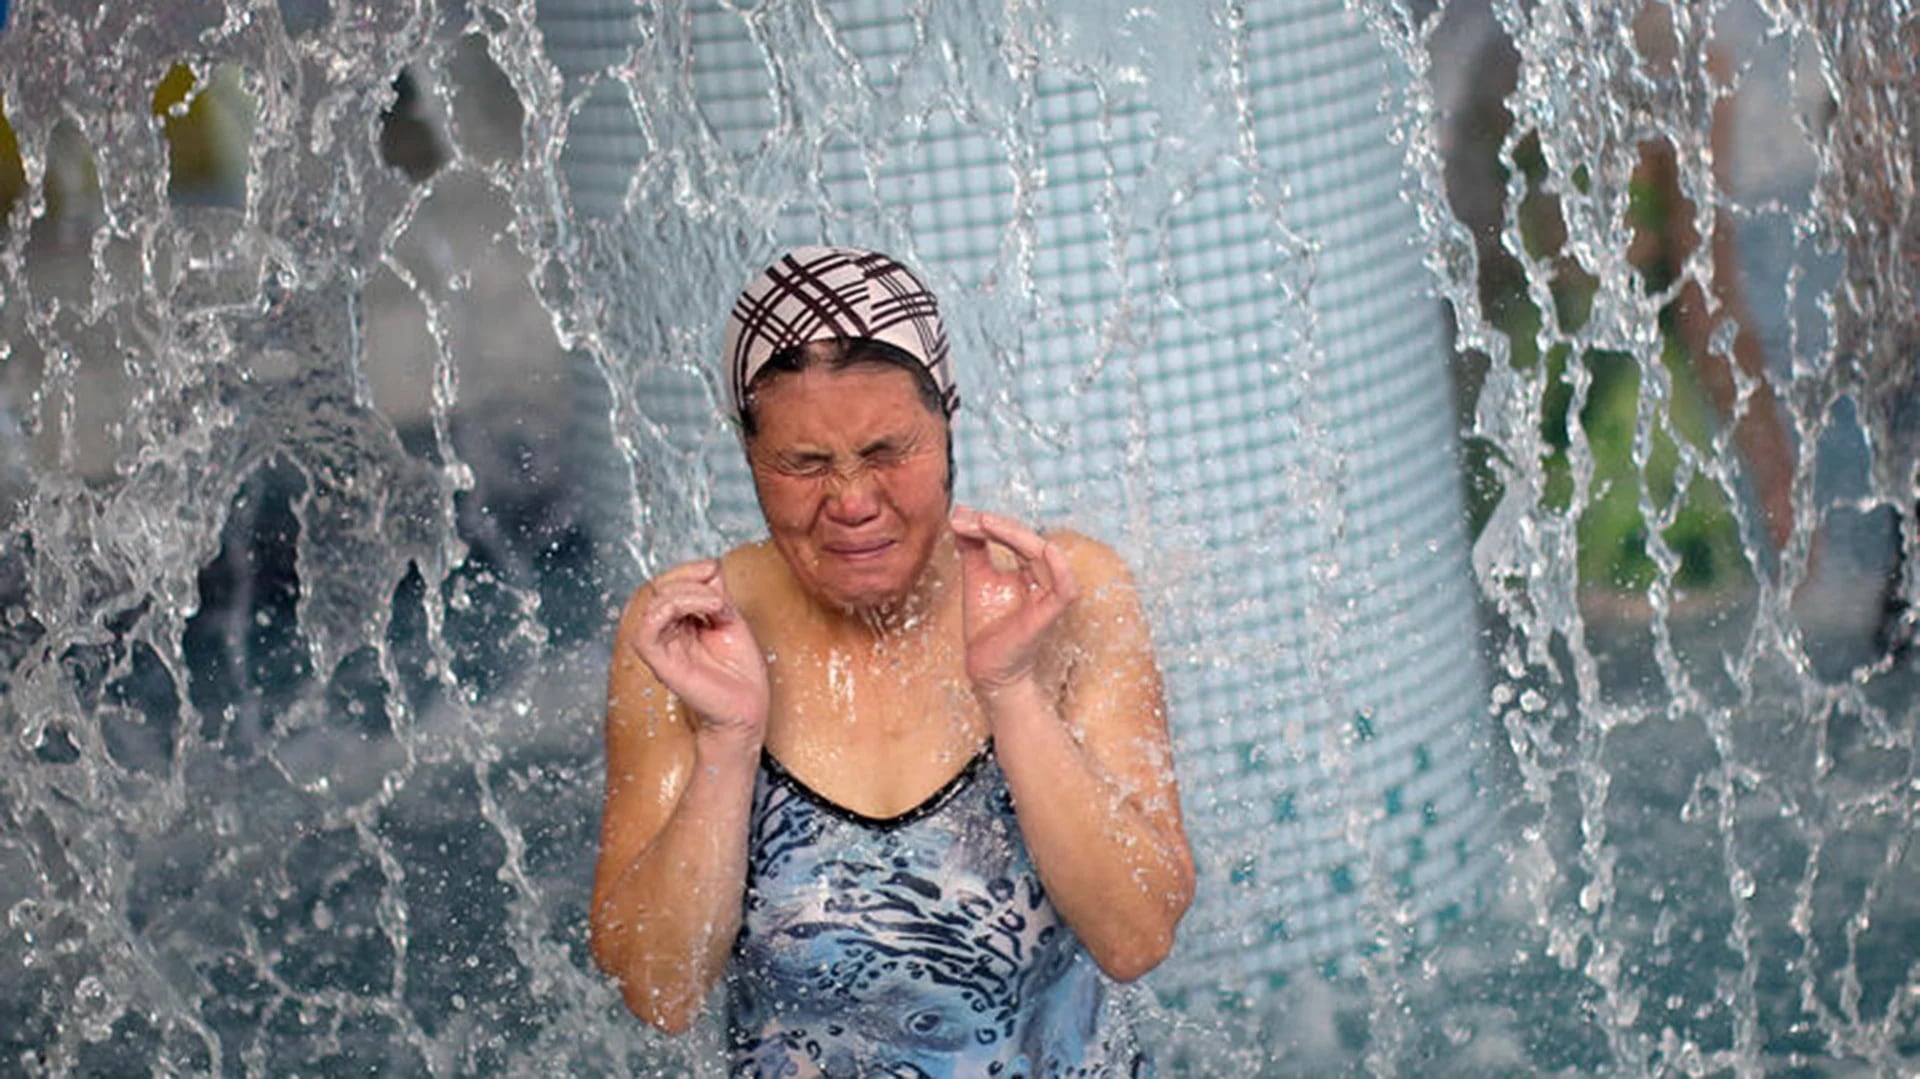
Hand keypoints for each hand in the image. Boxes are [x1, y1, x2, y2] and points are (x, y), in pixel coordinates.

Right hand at [631, 560, 768, 740]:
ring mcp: (661, 647)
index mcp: (678, 622)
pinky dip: (673, 609)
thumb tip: (708, 566)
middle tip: (719, 596)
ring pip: (655, 603)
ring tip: (717, 606)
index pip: (669, 581)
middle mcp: (665, 632)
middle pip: (659, 587)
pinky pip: (646, 630)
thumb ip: (715, 593)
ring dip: (689, 594)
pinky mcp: (660, 663)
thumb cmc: (740, 671)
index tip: (715, 571)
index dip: (689, 569)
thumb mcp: (730, 618)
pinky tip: (705, 613)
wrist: (747, 707)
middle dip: (689, 578)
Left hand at [950, 507, 1078, 692]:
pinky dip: (1059, 567)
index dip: (990, 523)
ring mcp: (1048, 594)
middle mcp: (1042, 577)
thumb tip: (960, 515)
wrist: (985, 665)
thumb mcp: (976, 576)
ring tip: (985, 524)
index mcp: (1028, 568)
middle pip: (1027, 539)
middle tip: (969, 519)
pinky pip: (1064, 587)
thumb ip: (973, 547)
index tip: (961, 517)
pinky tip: (1044, 548)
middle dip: (997, 525)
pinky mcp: (1050, 613)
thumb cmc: (986, 625)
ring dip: (1013, 534)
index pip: (1015, 536)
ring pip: (1042, 553)